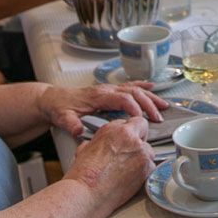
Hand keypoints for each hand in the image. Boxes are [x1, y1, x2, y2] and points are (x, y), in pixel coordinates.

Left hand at [37, 83, 164, 137]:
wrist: (53, 99)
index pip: (122, 98)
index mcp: (98, 96)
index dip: (134, 108)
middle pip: (133, 92)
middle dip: (148, 104)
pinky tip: (152, 88)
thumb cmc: (60, 108)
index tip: (141, 120)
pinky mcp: (110, 90)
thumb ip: (70, 124)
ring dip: (150, 97)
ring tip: (163, 106)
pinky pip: (130, 86)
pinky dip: (143, 86)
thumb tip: (78, 131)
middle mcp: (107, 90)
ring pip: (135, 88)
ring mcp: (109, 88)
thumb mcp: (62, 118)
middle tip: (158, 118)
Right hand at [64, 116, 153, 204]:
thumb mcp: (86, 148)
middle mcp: (131, 139)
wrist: (87, 194)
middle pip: (143, 133)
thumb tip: (103, 145)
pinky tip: (130, 178)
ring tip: (127, 170)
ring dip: (141, 157)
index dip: (129, 132)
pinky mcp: (147, 170)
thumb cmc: (82, 175)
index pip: (131, 122)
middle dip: (137, 143)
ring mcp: (141, 154)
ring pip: (148, 151)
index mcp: (115, 129)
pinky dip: (143, 171)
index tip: (127, 140)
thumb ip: (101, 141)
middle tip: (128, 155)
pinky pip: (150, 166)